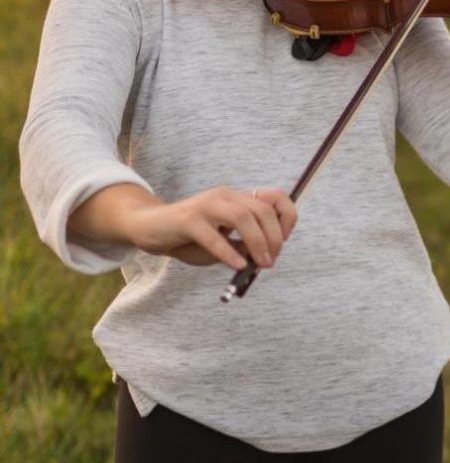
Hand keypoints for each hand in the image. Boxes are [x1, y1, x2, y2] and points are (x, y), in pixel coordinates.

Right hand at [127, 186, 296, 269]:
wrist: (150, 227)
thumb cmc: (190, 238)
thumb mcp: (223, 241)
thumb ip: (243, 245)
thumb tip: (264, 256)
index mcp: (237, 197)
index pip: (275, 196)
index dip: (287, 217)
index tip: (285, 240)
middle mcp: (225, 196)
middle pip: (262, 210)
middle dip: (274, 237)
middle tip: (271, 260)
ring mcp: (206, 205)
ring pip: (243, 217)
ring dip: (257, 242)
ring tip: (260, 264)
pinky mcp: (188, 219)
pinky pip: (213, 236)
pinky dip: (228, 252)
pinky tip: (237, 266)